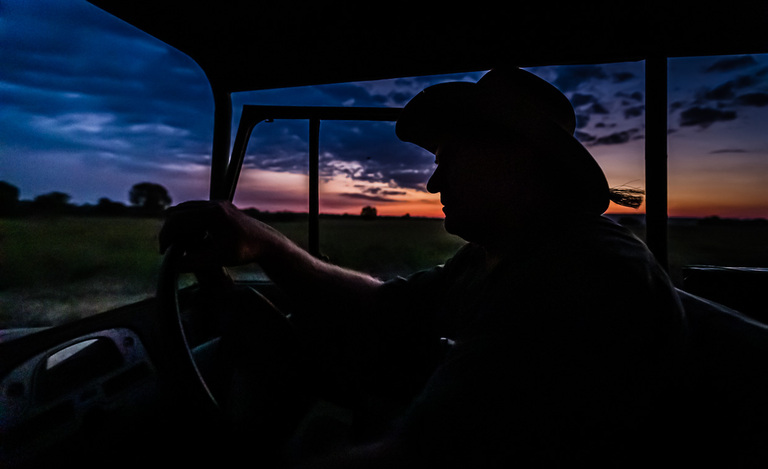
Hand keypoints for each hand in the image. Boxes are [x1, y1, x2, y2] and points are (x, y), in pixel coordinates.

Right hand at [159, 200, 274, 268]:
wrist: (266, 243)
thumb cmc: (245, 251)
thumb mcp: (219, 259)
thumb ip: (194, 262)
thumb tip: (173, 265)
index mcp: (213, 214)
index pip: (178, 219)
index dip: (166, 235)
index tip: (164, 250)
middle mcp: (214, 204)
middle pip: (179, 211)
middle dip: (170, 229)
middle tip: (168, 247)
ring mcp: (218, 203)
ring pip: (186, 208)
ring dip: (178, 224)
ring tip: (177, 244)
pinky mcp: (220, 206)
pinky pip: (196, 209)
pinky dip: (188, 221)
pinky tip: (190, 237)